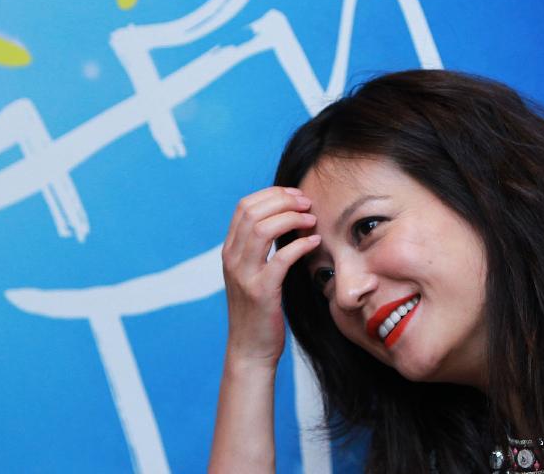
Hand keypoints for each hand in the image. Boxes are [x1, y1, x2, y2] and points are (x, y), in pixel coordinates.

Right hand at [220, 186, 319, 367]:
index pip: (245, 206)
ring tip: (311, 219)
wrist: (250, 349)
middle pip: (253, 212)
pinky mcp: (261, 292)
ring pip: (262, 229)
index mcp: (229, 250)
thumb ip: (260, 248)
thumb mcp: (252, 273)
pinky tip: (314, 242)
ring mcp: (244, 275)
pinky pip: (280, 258)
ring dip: (291, 218)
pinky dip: (300, 244)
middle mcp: (232, 259)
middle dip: (283, 201)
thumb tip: (286, 219)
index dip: (272, 195)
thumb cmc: (258, 310)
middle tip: (307, 204)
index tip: (296, 196)